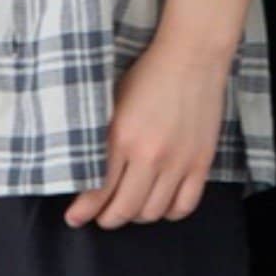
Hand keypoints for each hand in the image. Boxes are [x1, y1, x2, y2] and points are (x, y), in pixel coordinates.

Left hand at [64, 38, 227, 228]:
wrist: (191, 56)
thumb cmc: (147, 73)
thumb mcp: (113, 100)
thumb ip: (102, 135)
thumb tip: (87, 165)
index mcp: (122, 137)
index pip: (100, 188)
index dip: (85, 209)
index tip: (75, 218)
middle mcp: (150, 156)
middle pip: (126, 208)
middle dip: (108, 218)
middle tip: (101, 218)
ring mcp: (178, 162)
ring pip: (154, 211)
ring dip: (137, 216)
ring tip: (128, 209)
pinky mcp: (201, 163)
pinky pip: (185, 205)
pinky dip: (170, 213)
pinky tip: (160, 206)